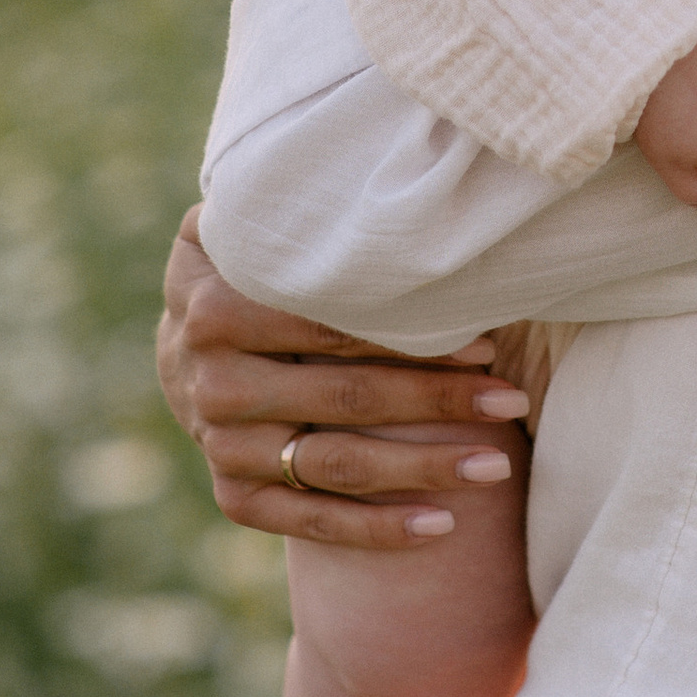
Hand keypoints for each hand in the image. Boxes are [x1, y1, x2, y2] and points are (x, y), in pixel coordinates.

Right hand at [157, 208, 533, 548]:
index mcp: (215, 308)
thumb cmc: (250, 264)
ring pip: (332, 467)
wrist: (183, 338)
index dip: (411, 337)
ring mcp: (219, 445)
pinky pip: (305, 521)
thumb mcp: (251, 219)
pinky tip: (440, 526)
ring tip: (495, 465)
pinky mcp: (231, 493)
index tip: (488, 342)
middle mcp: (210, 383)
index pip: (330, 329)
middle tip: (512, 401)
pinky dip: (373, 530)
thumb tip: (373, 167)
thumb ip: (293, 204)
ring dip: (420, 470)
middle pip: (342, 399)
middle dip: (436, 403)